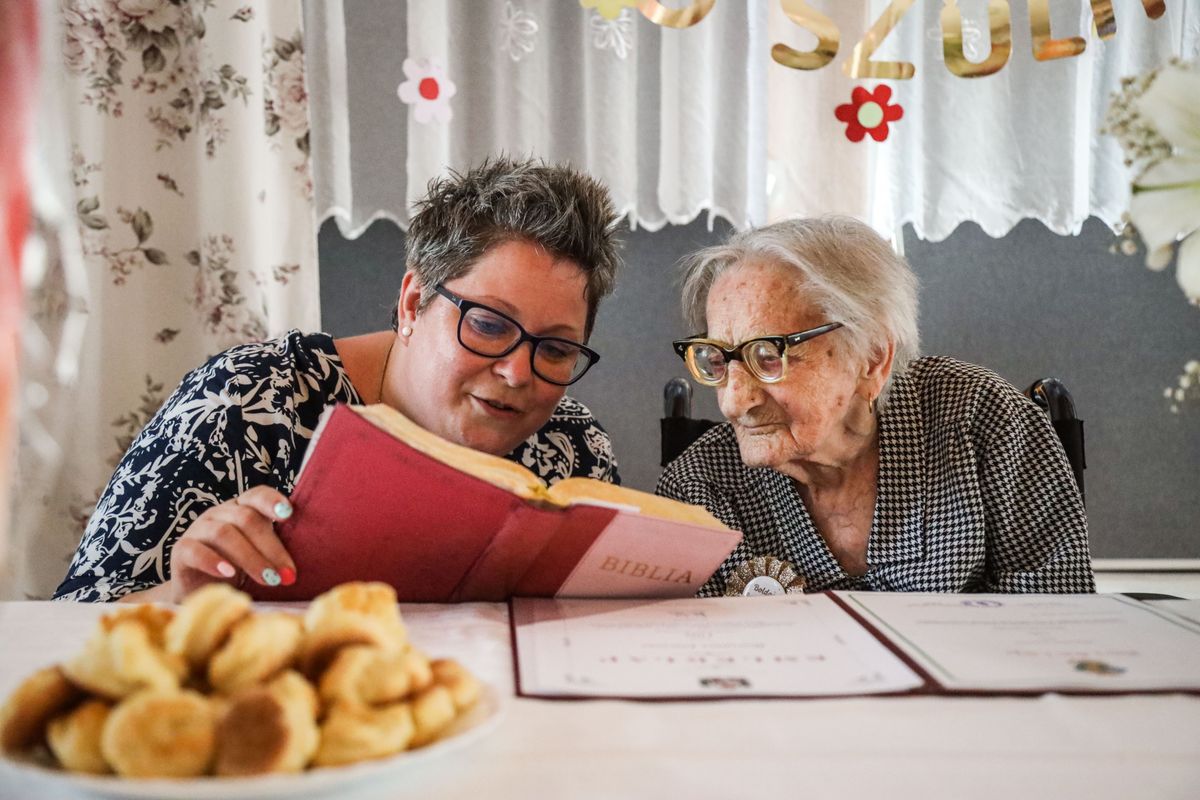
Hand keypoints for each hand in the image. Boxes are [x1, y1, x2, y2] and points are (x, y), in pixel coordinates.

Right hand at [161, 486, 297, 601]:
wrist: (200, 592)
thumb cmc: (239, 572)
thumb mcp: (261, 557)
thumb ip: (277, 553)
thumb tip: (299, 568)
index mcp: (242, 509)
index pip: (257, 495)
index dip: (272, 501)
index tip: (288, 514)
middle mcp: (219, 513)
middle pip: (246, 519)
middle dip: (271, 548)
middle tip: (287, 574)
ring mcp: (198, 529)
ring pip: (224, 534)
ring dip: (250, 558)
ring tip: (268, 580)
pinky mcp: (180, 550)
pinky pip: (195, 551)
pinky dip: (213, 561)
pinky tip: (228, 574)